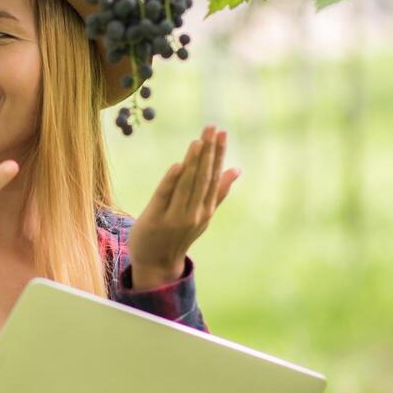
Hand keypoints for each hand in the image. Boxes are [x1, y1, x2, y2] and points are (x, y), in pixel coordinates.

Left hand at [128, 125, 238, 289]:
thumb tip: (237, 169)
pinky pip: (165, 196)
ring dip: (193, 162)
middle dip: (209, 152)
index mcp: (206, 209)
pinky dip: (172, 181)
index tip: (222, 133)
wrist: (157, 264)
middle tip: (212, 128)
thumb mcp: (203, 215)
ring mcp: (175, 217)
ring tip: (199, 141)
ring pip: (187, 185)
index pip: (214, 177)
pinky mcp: (155, 219)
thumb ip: (218, 192)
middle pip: (202, 178)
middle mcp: (194, 213)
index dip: (219, 155)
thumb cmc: (179, 235)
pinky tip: (178, 164)